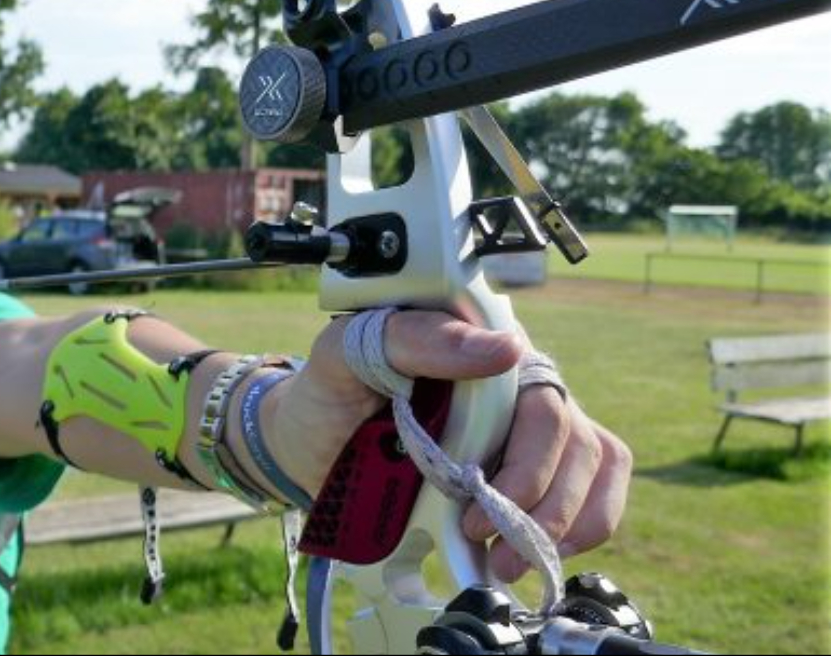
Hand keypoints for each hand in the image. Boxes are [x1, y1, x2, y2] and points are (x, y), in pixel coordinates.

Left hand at [267, 310, 632, 582]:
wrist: (305, 445)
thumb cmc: (327, 394)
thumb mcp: (345, 353)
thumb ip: (412, 338)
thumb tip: (503, 349)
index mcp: (481, 343)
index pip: (540, 391)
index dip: (526, 454)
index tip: (480, 495)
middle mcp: (516, 382)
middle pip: (574, 436)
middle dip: (539, 501)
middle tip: (481, 535)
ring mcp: (529, 426)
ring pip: (592, 465)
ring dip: (562, 522)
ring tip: (506, 560)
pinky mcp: (534, 469)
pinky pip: (593, 492)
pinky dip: (578, 529)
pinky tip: (532, 552)